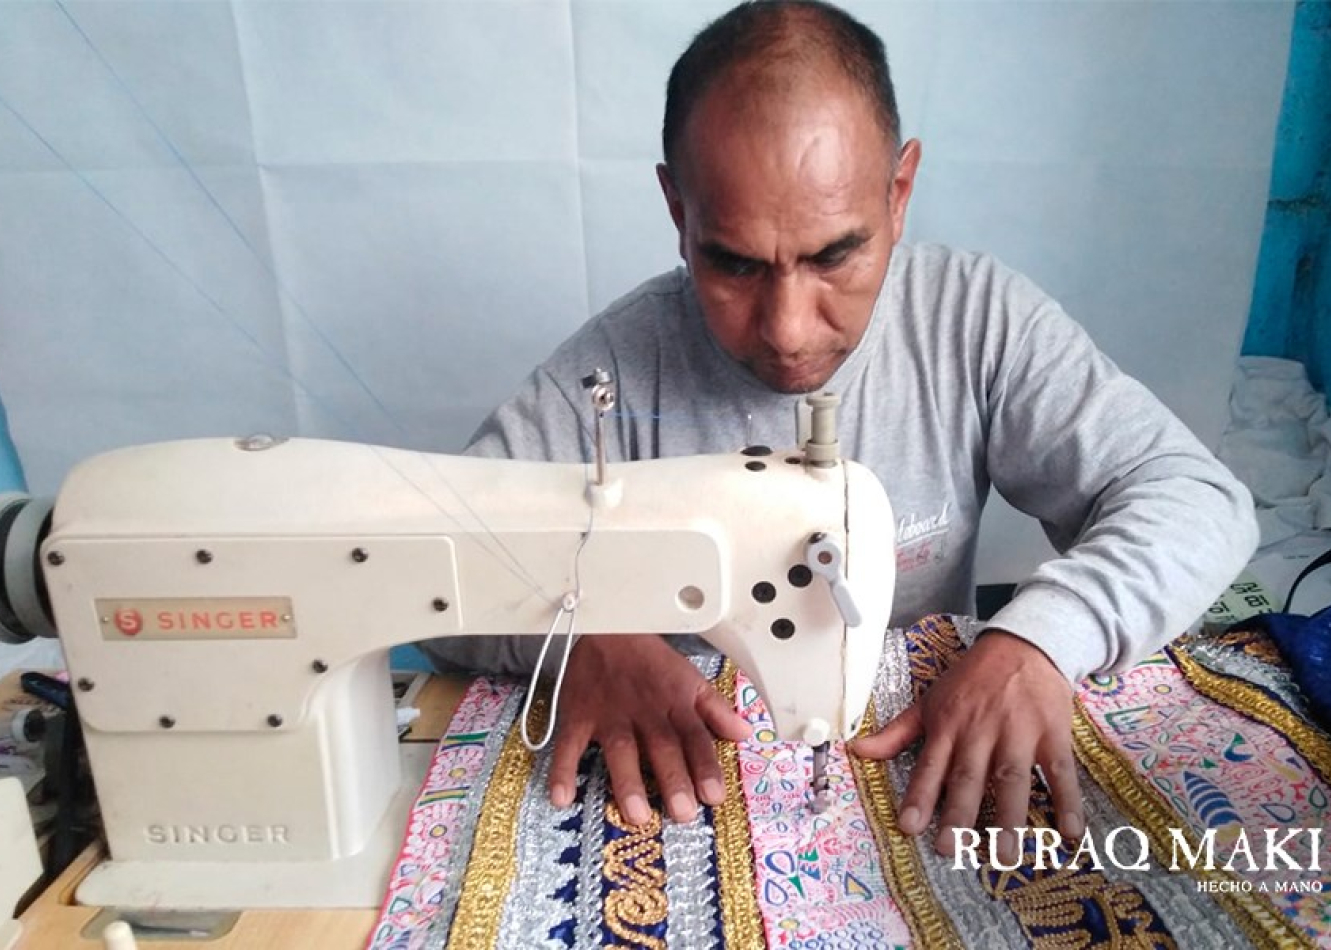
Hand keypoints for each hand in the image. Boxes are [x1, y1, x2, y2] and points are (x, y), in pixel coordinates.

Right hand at [548, 634, 750, 824]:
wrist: (609, 628)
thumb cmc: (652, 661)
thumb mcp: (691, 678)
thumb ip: (716, 709)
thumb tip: (745, 733)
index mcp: (675, 703)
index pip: (695, 737)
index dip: (705, 766)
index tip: (714, 796)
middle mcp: (645, 712)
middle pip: (662, 746)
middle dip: (672, 779)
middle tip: (682, 813)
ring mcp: (609, 715)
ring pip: (621, 749)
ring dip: (628, 781)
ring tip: (637, 814)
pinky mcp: (578, 716)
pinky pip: (569, 744)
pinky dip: (562, 769)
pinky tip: (562, 797)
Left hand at [849, 630, 1083, 864]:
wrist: (1024, 644)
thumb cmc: (971, 680)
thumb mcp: (930, 700)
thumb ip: (897, 732)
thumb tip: (858, 751)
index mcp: (948, 725)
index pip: (930, 765)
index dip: (918, 795)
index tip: (908, 826)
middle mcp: (981, 730)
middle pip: (969, 775)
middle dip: (959, 813)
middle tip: (951, 849)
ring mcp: (1019, 732)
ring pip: (1011, 777)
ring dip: (1010, 818)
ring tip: (1006, 857)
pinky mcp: (1053, 733)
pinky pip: (1060, 771)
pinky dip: (1067, 801)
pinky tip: (1069, 834)